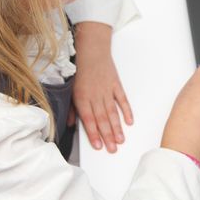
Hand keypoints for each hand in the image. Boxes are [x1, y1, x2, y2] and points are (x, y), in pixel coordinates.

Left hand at [72, 22, 132, 152]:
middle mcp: (95, 96)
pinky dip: (126, 111)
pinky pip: (122, 100)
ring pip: (113, 112)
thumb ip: (71, 108)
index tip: (98, 146)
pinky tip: (129, 121)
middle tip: (113, 149)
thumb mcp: (70, 89)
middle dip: (107, 136)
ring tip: (121, 140)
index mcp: (82, 97)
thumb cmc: (80, 69)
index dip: (94, 134)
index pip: (89, 119)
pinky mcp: (116, 85)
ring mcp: (107, 90)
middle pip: (102, 119)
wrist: (91, 50)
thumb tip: (71, 124)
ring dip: (117, 127)